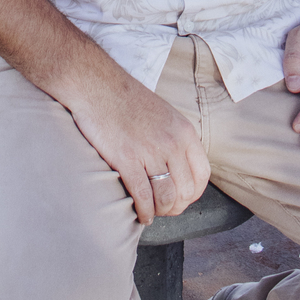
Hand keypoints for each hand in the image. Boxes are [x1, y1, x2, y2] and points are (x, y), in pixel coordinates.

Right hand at [67, 69, 210, 224]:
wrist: (97, 85)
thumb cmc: (126, 100)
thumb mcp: (164, 115)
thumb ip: (175, 140)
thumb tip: (179, 170)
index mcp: (184, 131)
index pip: (202, 174)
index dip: (194, 194)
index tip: (182, 199)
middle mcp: (172, 142)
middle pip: (185, 191)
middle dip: (176, 206)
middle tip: (164, 208)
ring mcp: (150, 151)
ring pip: (166, 197)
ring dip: (160, 211)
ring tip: (152, 211)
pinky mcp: (127, 159)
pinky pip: (143, 196)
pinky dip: (144, 211)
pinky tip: (140, 214)